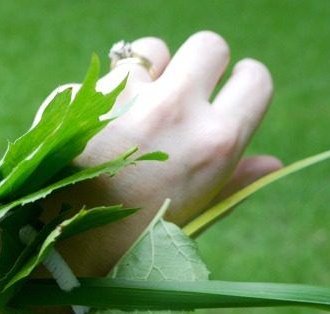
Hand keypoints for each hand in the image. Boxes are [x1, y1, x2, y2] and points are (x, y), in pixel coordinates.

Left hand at [40, 32, 281, 275]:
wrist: (55, 252)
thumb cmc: (132, 245)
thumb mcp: (192, 220)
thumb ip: (234, 184)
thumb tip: (274, 162)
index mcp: (213, 144)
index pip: (256, 79)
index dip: (244, 84)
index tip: (230, 93)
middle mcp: (174, 109)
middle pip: (209, 45)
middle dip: (201, 64)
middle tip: (183, 94)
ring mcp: (123, 98)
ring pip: (151, 50)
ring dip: (149, 72)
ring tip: (132, 113)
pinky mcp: (81, 94)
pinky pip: (103, 76)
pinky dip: (104, 93)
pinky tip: (92, 131)